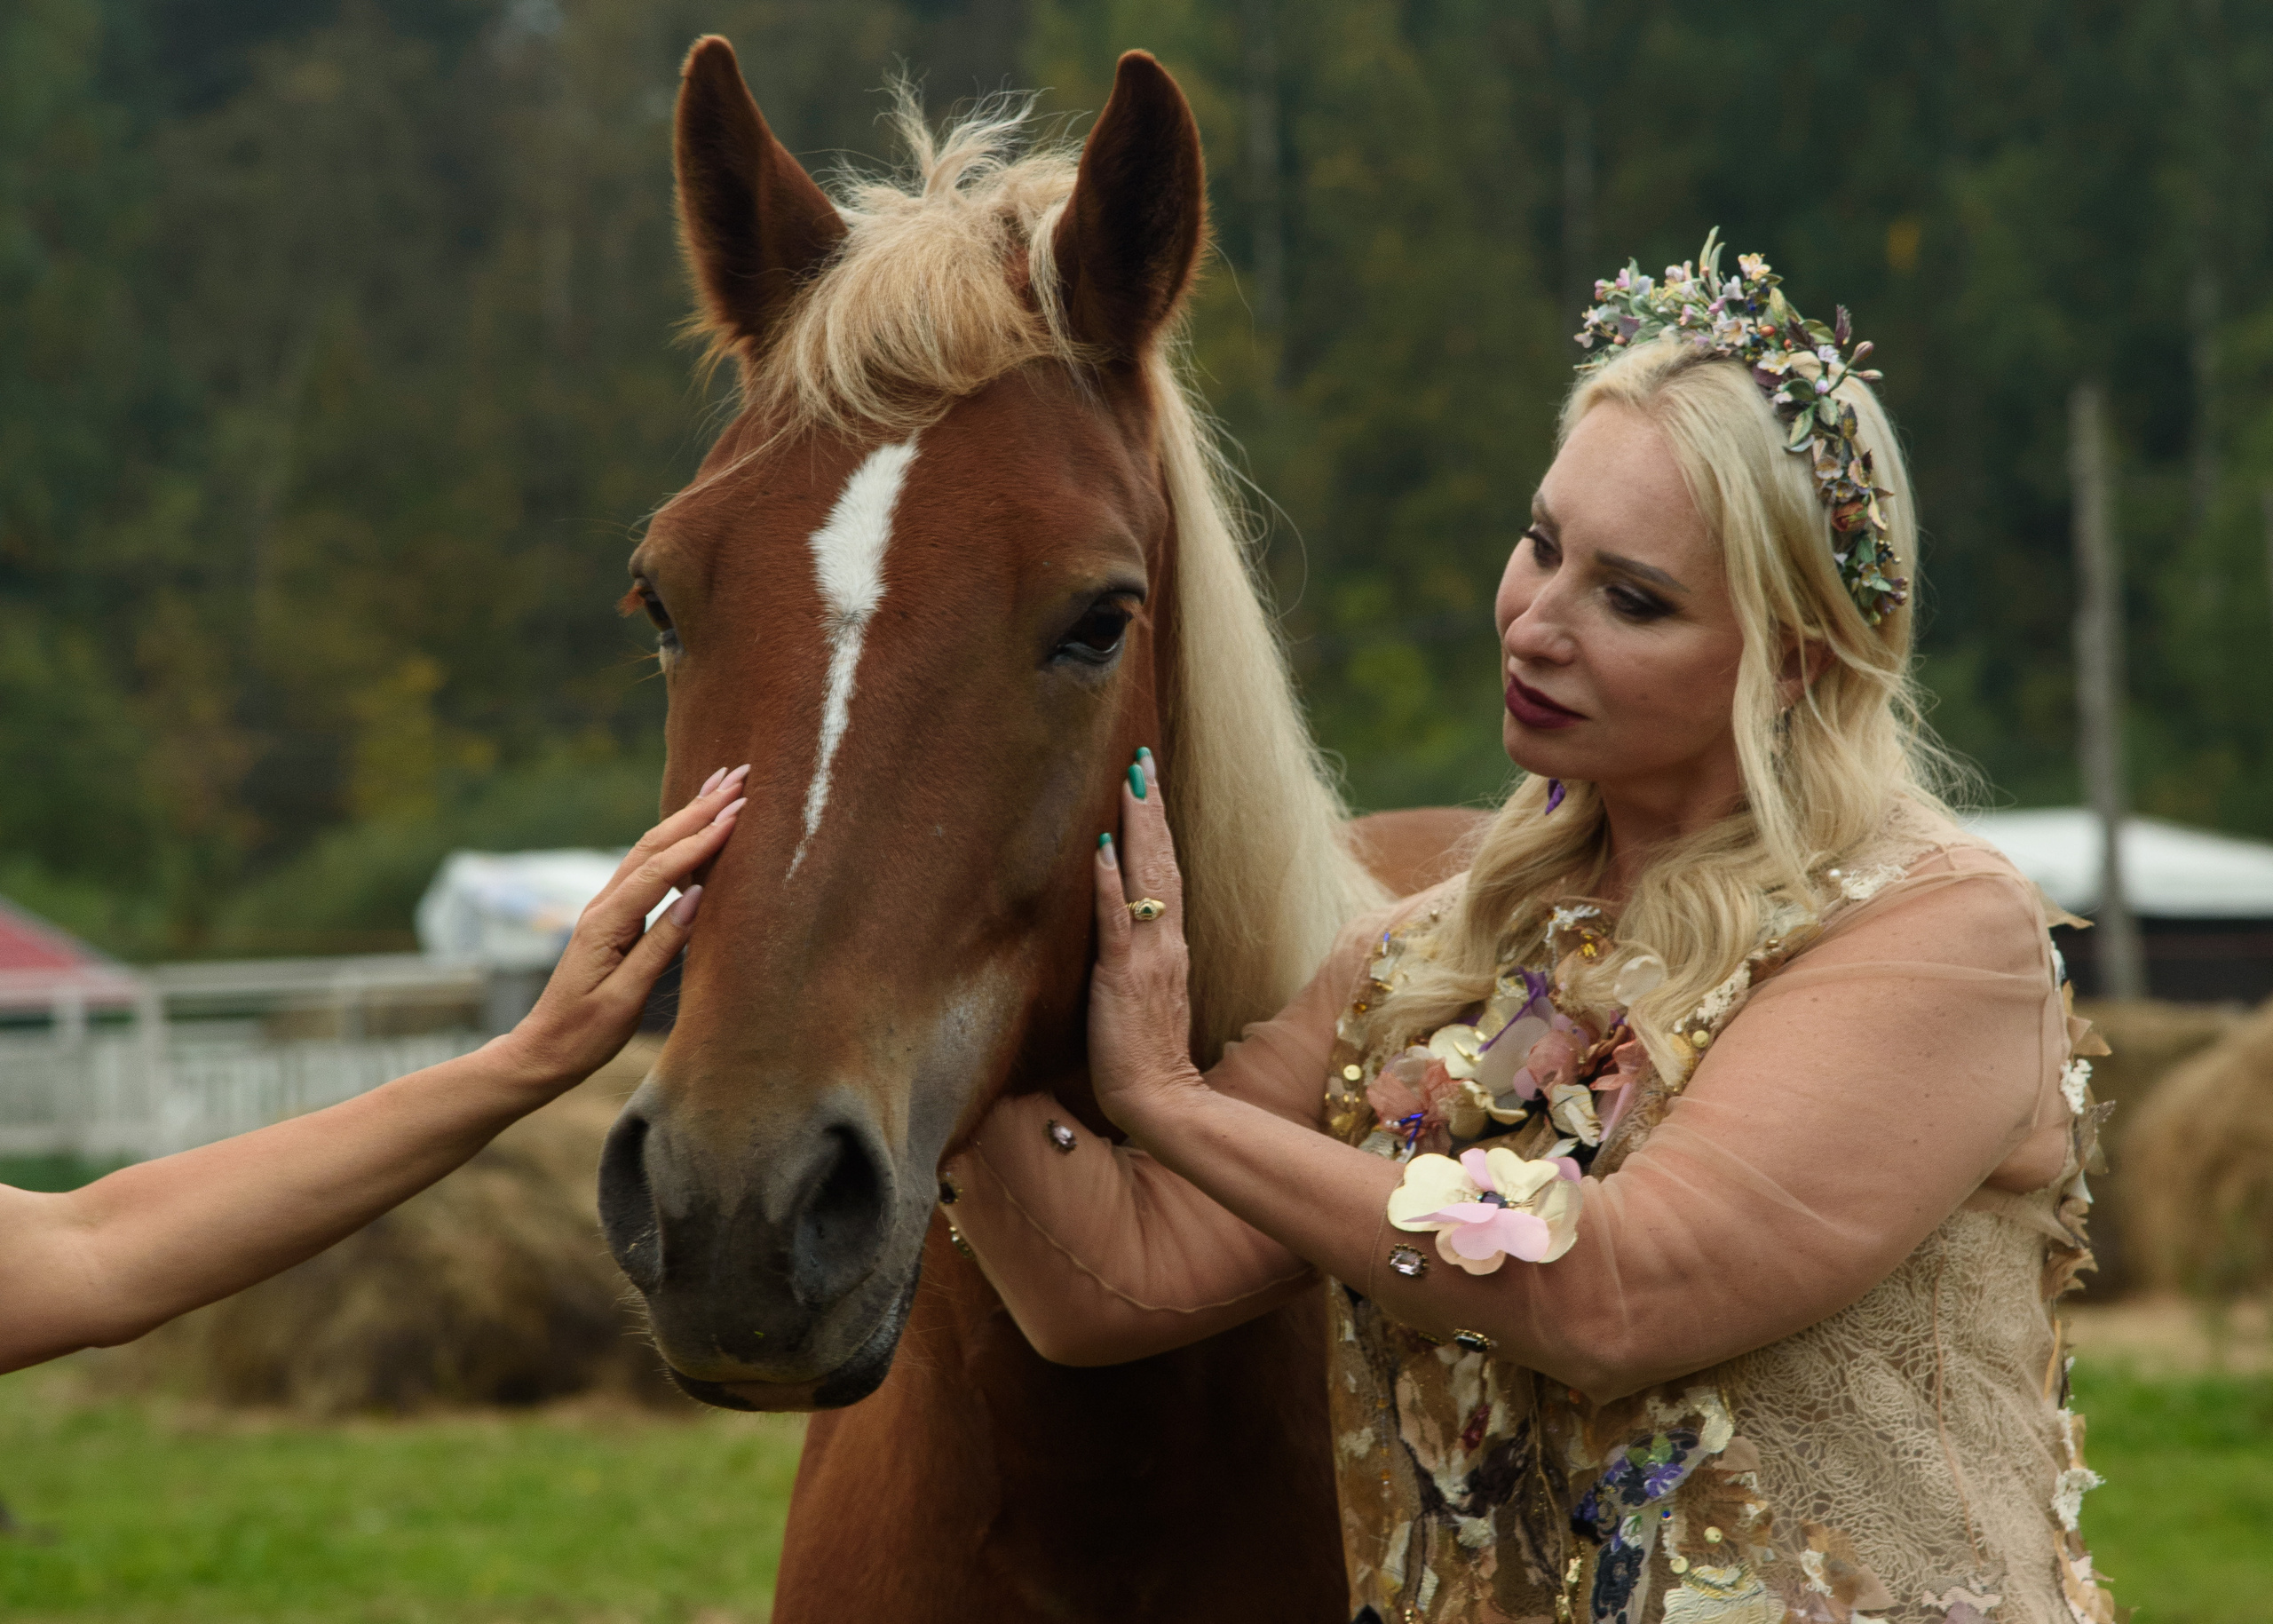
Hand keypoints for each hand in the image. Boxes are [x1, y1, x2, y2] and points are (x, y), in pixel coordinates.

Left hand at [494, 764, 748, 1090]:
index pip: (662, 870)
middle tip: (737, 777)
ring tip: (719, 786)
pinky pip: (648, 867)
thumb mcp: (624, 998)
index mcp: (608, 922)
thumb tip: (697, 898)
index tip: (738, 813)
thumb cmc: (584, 1033)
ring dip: (686, 815)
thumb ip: (660, 947)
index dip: (701, 839)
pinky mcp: (614, 918)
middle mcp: (605, 905)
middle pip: (655, 843)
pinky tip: (690, 828)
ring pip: (650, 848)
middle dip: (698, 808)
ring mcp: (607, 908)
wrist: (543, 1050)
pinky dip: (675, 840)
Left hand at [1090, 749, 1205, 1134]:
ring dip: (1137, 828)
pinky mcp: (1122, 977)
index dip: (1158, 827)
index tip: (1149, 782)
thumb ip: (1140, 957)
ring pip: (1147, 880)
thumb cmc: (1144, 1054)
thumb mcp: (1145, 994)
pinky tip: (1103, 848)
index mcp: (1170, 946)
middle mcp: (1165, 943)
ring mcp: (1147, 957)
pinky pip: (1116, 922)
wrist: (1157, 1099)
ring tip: (1130, 782)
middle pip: (1162, 863)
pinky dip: (1110, 882)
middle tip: (1142, 760)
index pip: (1167, 873)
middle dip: (1151, 809)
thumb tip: (1127, 929)